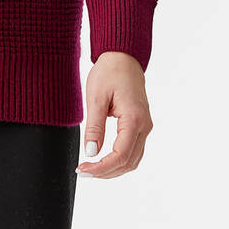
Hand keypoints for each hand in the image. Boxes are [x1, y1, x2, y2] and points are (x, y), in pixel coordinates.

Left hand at [76, 51, 152, 178]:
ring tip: (91, 168)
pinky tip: (103, 159)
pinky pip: (133, 150)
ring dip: (113, 169)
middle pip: (128, 162)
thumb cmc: (109, 72)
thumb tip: (91, 152)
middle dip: (106, 172)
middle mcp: (144, 126)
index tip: (83, 169)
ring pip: (133, 160)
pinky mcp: (141, 125)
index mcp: (134, 119)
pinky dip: (119, 160)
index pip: (120, 156)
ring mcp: (145, 126)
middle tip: (83, 171)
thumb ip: (94, 127)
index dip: (101, 168)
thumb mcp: (96, 98)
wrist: (123, 57)